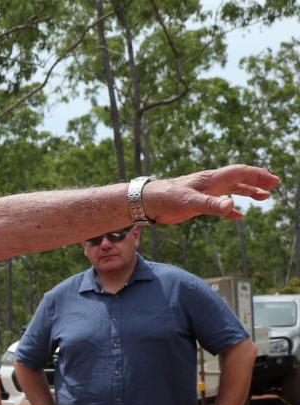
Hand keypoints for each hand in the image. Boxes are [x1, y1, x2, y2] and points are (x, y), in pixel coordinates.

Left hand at [145, 165, 277, 223]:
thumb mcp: (189, 202)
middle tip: (274, 185)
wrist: (146, 202)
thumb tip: (231, 205)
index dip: (257, 175)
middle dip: (257, 181)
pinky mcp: (198, 202)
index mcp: (211, 179)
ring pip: (231, 190)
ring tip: (264, 197)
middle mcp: (210, 183)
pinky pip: (219, 204)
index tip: (273, 180)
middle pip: (239, 179)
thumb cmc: (166, 198)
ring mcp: (204, 192)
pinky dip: (231, 209)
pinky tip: (238, 216)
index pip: (239, 172)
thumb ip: (211, 205)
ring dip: (248, 192)